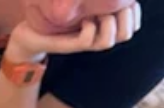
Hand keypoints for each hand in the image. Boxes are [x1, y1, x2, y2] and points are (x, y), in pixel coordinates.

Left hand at [8, 2, 140, 60]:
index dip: (134, 13)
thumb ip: (96, 2)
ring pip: (109, 41)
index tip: (123, 1)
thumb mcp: (81, 6)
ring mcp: (85, 43)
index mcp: (104, 27)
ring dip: (107, 23)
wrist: (29, 34)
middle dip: (124, 17)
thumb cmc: (55, 17)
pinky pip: (89, 40)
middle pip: (126, 34)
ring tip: (95, 14)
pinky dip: (89, 28)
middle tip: (108, 6)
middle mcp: (97, 37)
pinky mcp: (71, 46)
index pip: (133, 26)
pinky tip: (82, 20)